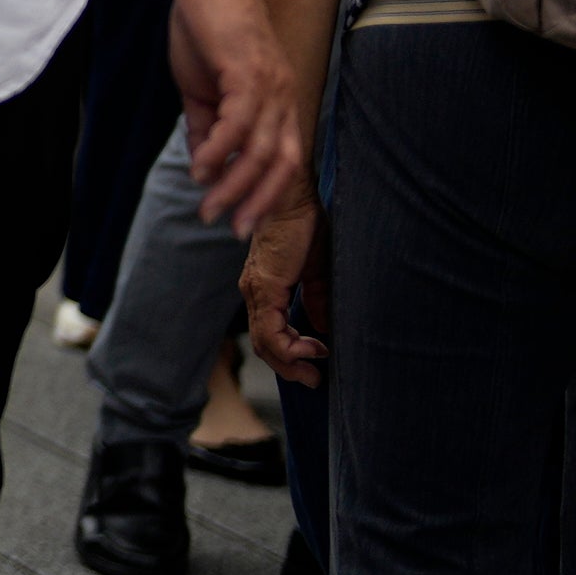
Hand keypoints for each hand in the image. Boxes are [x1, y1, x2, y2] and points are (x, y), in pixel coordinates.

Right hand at [167, 0, 304, 233]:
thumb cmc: (207, 29)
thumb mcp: (202, 88)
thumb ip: (206, 126)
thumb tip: (204, 165)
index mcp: (277, 101)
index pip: (285, 160)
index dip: (269, 195)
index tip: (246, 223)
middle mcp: (283, 97)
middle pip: (281, 164)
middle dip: (260, 203)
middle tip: (235, 233)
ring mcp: (269, 85)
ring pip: (259, 151)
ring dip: (233, 186)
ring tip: (208, 209)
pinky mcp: (247, 72)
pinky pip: (237, 124)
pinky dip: (219, 151)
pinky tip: (198, 171)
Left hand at [241, 202, 325, 380]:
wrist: (293, 195)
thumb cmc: (307, 225)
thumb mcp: (317, 269)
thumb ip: (316, 298)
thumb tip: (321, 327)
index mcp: (264, 288)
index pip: (269, 333)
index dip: (290, 353)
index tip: (317, 357)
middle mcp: (254, 292)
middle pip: (264, 345)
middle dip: (289, 367)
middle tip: (314, 379)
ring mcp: (256, 290)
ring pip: (265, 343)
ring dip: (290, 361)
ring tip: (316, 365)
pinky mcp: (264, 286)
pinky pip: (271, 331)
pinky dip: (290, 346)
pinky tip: (313, 347)